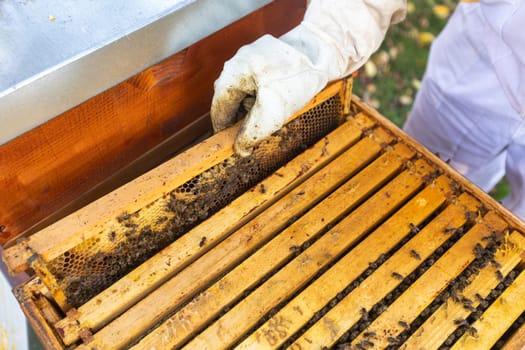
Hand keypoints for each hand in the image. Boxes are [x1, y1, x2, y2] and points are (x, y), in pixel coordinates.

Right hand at [211, 0, 405, 156]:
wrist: (324, 50)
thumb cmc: (298, 78)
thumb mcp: (273, 112)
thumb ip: (252, 133)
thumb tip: (240, 150)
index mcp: (232, 73)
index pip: (219, 109)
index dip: (225, 131)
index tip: (234, 146)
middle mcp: (236, 62)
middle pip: (231, 101)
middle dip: (244, 118)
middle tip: (260, 130)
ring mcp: (250, 57)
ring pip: (245, 92)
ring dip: (256, 107)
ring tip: (275, 110)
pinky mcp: (265, 57)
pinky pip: (257, 82)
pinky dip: (265, 95)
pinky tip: (279, 99)